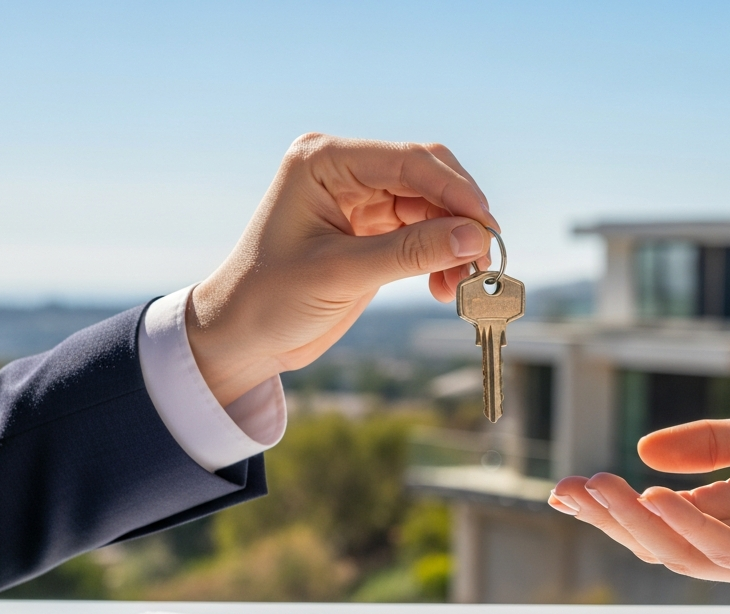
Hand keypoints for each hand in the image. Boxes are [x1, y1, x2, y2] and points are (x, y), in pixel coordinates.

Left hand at [187, 134, 497, 404]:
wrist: (241, 338)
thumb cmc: (270, 299)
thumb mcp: (342, 274)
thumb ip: (411, 252)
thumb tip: (476, 237)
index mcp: (325, 161)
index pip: (409, 161)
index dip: (456, 192)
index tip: (488, 229)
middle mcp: (345, 170)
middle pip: (429, 177)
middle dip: (460, 217)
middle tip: (484, 258)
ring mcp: (360, 197)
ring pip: (434, 207)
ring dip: (455, 243)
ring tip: (462, 284)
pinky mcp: (372, 228)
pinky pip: (424, 232)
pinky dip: (442, 257)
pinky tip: (446, 287)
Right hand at [550, 410, 729, 613]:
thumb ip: (714, 442)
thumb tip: (645, 448)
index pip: (656, 513)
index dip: (609, 503)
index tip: (565, 486)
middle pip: (659, 539)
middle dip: (609, 517)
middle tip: (569, 490)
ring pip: (686, 554)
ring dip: (639, 523)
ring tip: (602, 491)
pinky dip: (696, 531)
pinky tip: (665, 502)